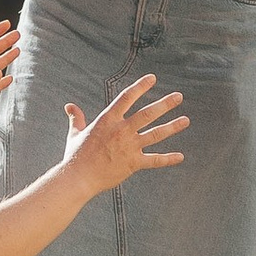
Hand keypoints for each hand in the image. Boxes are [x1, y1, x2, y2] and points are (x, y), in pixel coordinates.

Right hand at [60, 74, 189, 189]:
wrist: (79, 177)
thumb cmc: (75, 156)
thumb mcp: (75, 133)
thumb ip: (76, 118)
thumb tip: (69, 106)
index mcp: (107, 120)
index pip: (126, 97)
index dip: (140, 86)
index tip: (152, 78)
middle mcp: (121, 130)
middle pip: (147, 114)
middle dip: (165, 104)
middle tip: (179, 96)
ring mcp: (129, 147)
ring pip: (155, 134)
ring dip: (172, 126)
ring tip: (186, 120)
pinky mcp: (133, 163)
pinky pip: (154, 160)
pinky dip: (168, 159)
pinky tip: (180, 156)